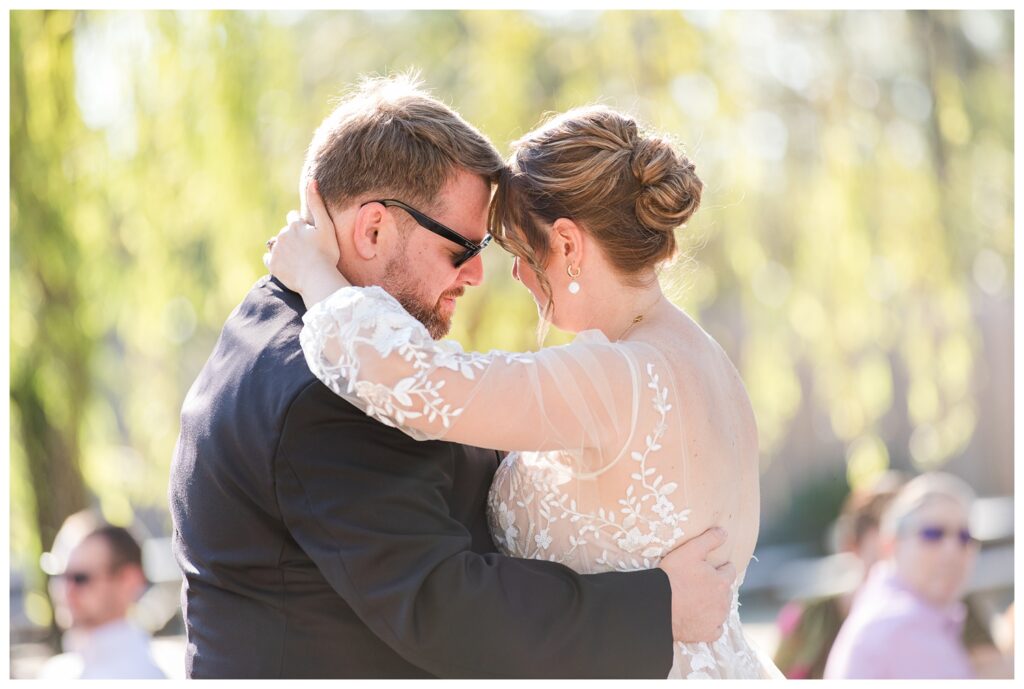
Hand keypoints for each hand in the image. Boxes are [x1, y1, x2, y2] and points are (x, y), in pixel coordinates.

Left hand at [265, 179, 347, 303]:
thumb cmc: (326, 253)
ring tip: (296, 258)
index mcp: (294, 225)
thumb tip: (311, 181)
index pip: (293, 218)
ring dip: (284, 248)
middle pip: (285, 232)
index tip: (309, 234)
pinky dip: (274, 260)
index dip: (302, 225)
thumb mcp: (326, 226)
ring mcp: (276, 251)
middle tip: (306, 249)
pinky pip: (268, 259)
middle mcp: (282, 235)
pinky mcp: (272, 265)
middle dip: (293, 237)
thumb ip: (317, 204)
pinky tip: (285, 264)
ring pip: (277, 245)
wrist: (317, 278)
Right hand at [657, 527, 735, 643]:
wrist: (658, 605)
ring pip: (722, 610)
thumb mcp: (690, 551)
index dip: (719, 568)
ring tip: (698, 600)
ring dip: (715, 604)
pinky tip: (700, 618)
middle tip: (701, 584)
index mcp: (722, 582)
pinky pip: (716, 630)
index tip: (708, 568)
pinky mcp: (708, 634)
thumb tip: (725, 531)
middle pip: (726, 591)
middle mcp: (723, 602)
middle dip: (718, 586)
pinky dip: (711, 624)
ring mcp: (716, 620)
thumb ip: (710, 539)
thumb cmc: (673, 576)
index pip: (729, 571)